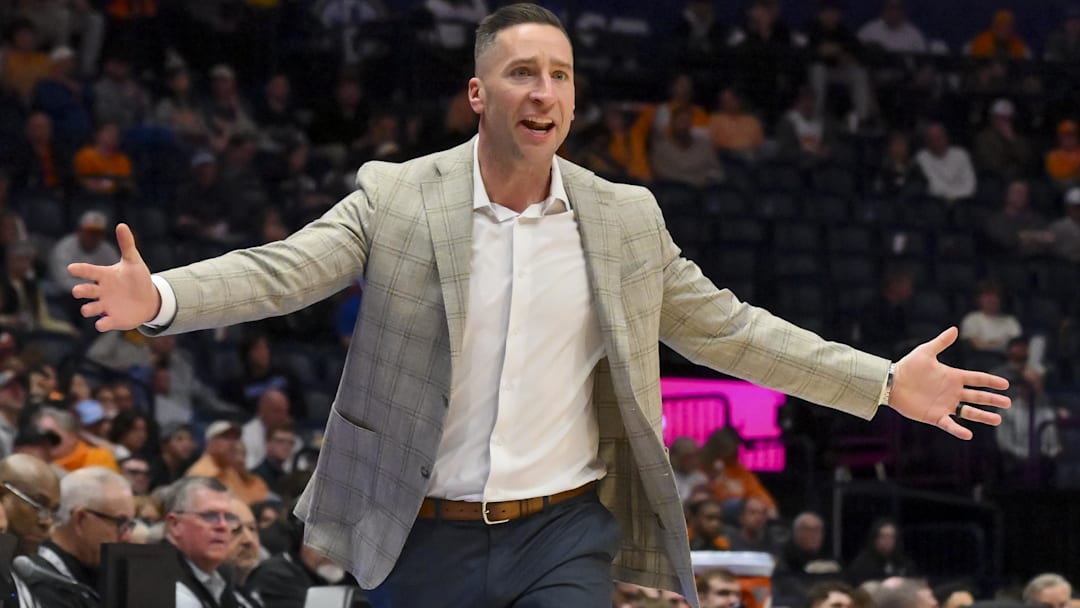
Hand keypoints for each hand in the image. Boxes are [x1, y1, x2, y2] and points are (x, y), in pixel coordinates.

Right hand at [68, 224, 160, 331]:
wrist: (148, 299)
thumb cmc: (137, 278)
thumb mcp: (133, 261)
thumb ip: (127, 244)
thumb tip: (121, 224)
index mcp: (104, 276)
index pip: (89, 271)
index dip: (80, 270)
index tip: (71, 268)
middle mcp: (101, 291)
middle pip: (86, 291)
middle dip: (81, 291)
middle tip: (77, 291)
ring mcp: (105, 306)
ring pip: (90, 309)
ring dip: (88, 309)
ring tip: (87, 309)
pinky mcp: (112, 319)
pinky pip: (104, 323)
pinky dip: (102, 324)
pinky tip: (102, 324)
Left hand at [888, 327, 1009, 439]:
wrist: (891, 383)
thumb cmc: (908, 366)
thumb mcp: (925, 352)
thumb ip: (941, 342)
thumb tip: (954, 329)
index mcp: (953, 377)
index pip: (977, 379)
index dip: (991, 381)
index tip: (1006, 384)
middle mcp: (952, 392)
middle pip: (977, 397)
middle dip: (992, 399)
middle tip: (1008, 403)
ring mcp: (945, 405)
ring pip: (968, 412)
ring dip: (982, 416)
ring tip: (997, 419)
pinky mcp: (935, 416)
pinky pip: (949, 424)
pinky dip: (958, 430)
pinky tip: (969, 434)